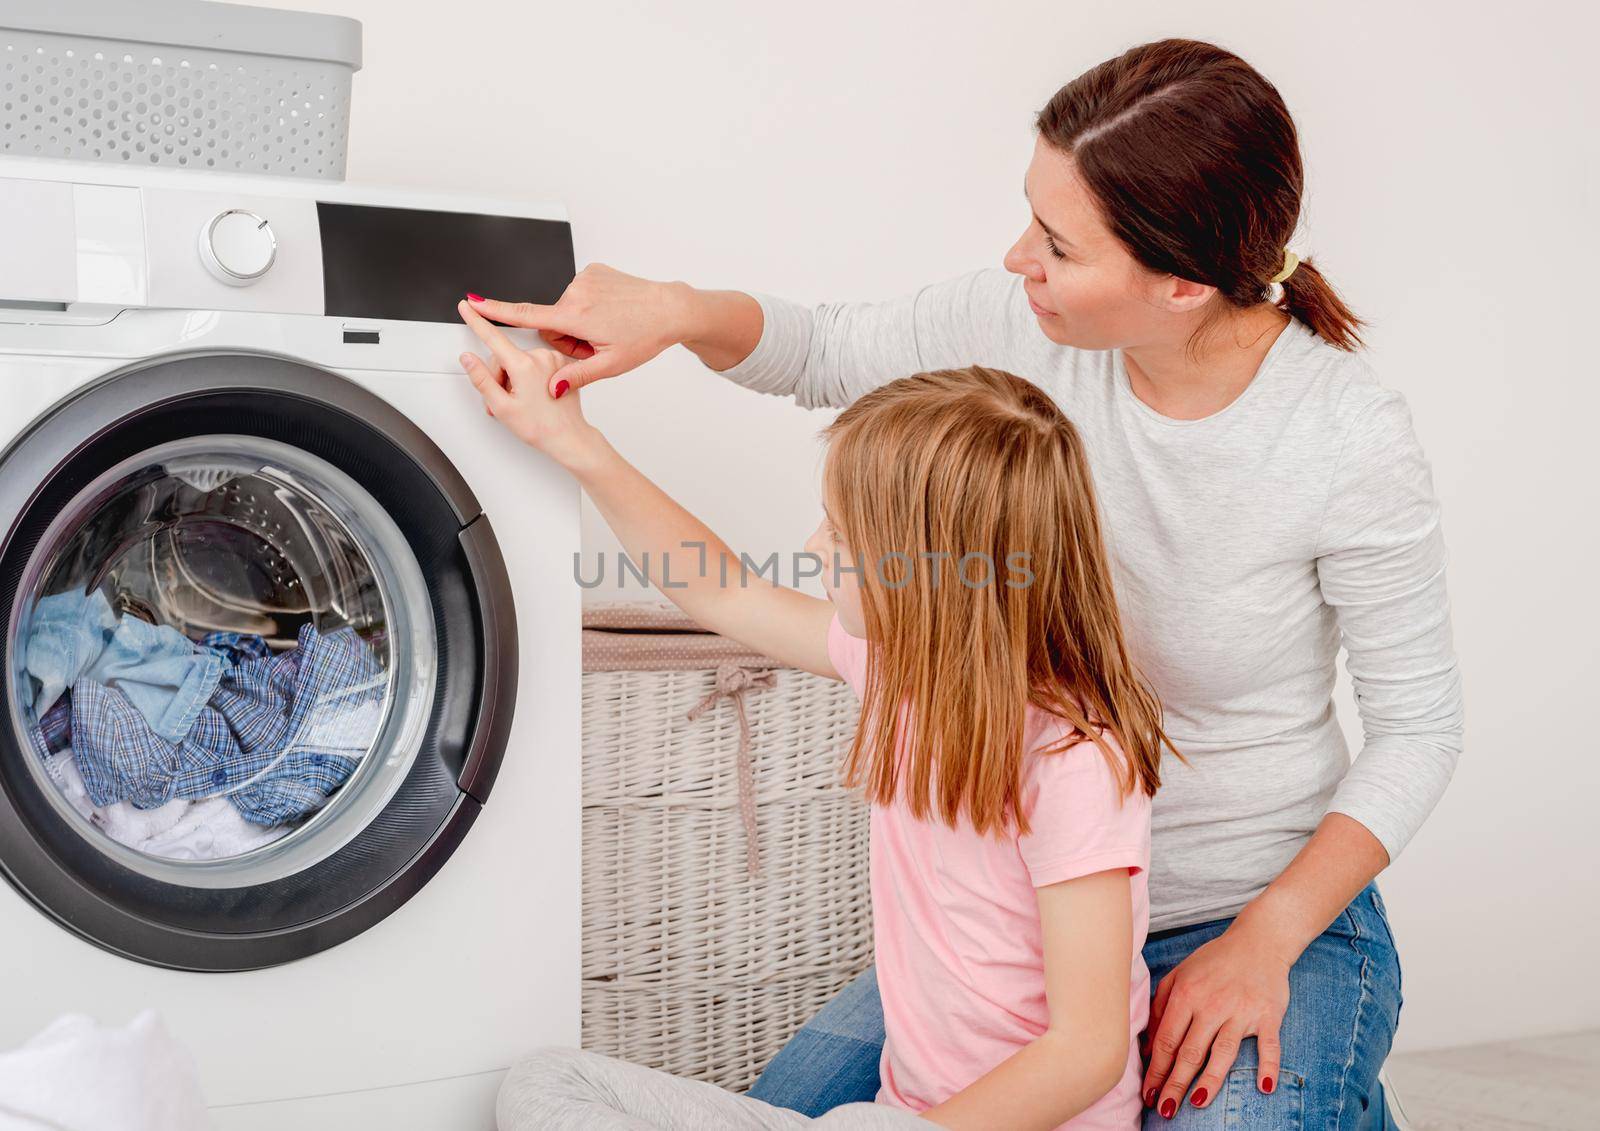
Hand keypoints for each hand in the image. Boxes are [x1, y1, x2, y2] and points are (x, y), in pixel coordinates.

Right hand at [457, 299, 601, 468]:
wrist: (570, 437)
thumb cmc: (543, 428)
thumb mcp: (503, 408)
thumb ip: (481, 379)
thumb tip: (468, 358)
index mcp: (526, 365)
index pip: (494, 337)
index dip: (477, 320)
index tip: (467, 305)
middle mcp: (542, 356)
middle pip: (506, 355)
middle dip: (500, 376)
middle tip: (506, 400)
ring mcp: (554, 358)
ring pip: (520, 358)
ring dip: (515, 375)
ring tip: (522, 398)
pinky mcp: (562, 361)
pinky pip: (536, 360)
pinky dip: (530, 373)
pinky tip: (535, 391)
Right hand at [464, 263, 690, 392]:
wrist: (670, 308)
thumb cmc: (645, 335)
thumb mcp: (611, 364)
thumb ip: (576, 376)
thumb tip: (553, 388)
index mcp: (576, 315)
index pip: (526, 315)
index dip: (495, 311)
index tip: (472, 302)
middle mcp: (576, 292)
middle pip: (552, 322)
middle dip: (567, 337)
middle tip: (596, 345)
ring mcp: (585, 278)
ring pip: (566, 309)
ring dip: (580, 323)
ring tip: (608, 328)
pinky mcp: (594, 270)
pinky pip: (579, 294)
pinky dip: (590, 307)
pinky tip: (611, 313)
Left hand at [1140, 916, 1291, 1116]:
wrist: (1258, 941)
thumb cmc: (1213, 962)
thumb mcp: (1179, 975)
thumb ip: (1160, 1008)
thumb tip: (1148, 1048)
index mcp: (1186, 994)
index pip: (1166, 1040)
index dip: (1156, 1070)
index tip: (1148, 1093)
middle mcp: (1212, 1004)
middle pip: (1190, 1052)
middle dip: (1174, 1084)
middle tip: (1165, 1110)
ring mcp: (1241, 1011)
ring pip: (1223, 1053)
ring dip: (1209, 1081)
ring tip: (1195, 1104)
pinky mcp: (1268, 1016)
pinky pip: (1269, 1045)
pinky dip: (1269, 1066)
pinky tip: (1264, 1087)